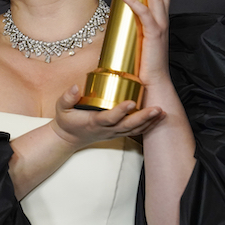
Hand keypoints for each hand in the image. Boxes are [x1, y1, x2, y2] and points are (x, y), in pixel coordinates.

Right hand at [49, 85, 164, 150]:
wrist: (69, 138)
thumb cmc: (67, 121)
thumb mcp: (61, 108)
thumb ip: (67, 97)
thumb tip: (76, 87)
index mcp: (93, 122)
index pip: (109, 118)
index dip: (120, 111)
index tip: (130, 101)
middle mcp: (107, 129)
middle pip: (128, 126)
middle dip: (144, 117)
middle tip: (157, 109)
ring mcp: (114, 133)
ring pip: (134, 130)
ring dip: (150, 122)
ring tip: (162, 112)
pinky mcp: (118, 133)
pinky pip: (135, 131)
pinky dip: (148, 125)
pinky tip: (158, 117)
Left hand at [119, 0, 171, 87]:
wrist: (154, 85)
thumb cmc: (145, 67)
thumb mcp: (139, 42)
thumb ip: (134, 28)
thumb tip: (120, 17)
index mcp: (160, 22)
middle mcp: (163, 21)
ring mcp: (159, 27)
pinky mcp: (153, 36)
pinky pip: (143, 15)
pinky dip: (134, 3)